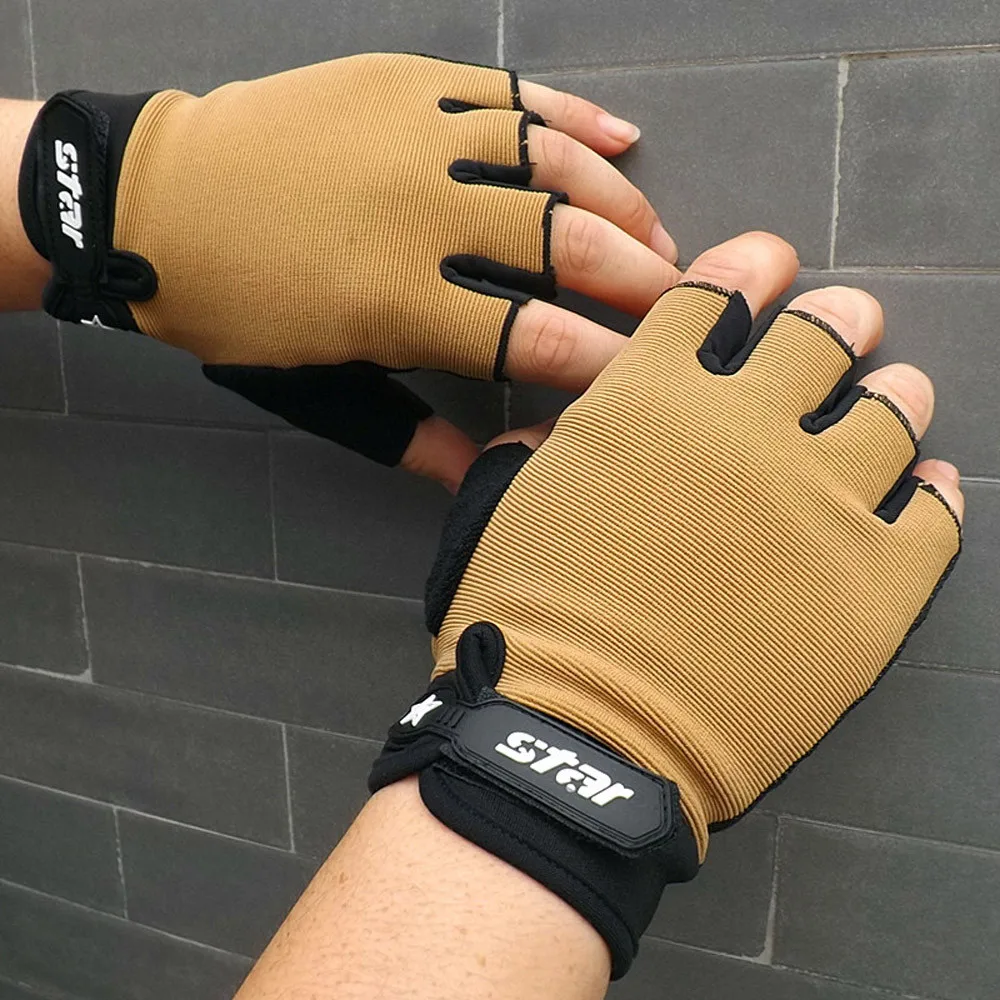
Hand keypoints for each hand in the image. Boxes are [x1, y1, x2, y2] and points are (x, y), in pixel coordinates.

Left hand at [20, 54, 678, 485]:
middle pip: (562, 243)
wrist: (151, 201)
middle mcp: (421, 210)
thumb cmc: (235, 308)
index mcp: (398, 298)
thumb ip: (408, 434)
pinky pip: (510, 92)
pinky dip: (574, 116)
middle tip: (681, 305)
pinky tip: (626, 137)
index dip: (601, 358)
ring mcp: (417, 133)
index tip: (650, 376)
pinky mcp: (406, 80)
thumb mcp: (316, 384)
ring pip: (552, 162)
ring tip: (658, 239)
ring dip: (619, 202)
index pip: (531, 334)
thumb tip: (483, 479)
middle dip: (637, 280)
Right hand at [370, 231, 962, 976]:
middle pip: (828, 333)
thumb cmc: (525, 622)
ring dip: (890, 396)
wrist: (576, 738)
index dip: (754, 267)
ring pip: (896, 409)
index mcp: (653, 395)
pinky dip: (933, 491)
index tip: (770, 269)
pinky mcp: (878, 583)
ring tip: (887, 401)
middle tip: (842, 329)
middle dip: (837, 322)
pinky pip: (936, 512)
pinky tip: (924, 488)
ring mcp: (824, 501)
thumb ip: (553, 445)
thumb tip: (569, 433)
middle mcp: (748, 426)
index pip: (725, 288)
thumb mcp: (506, 504)